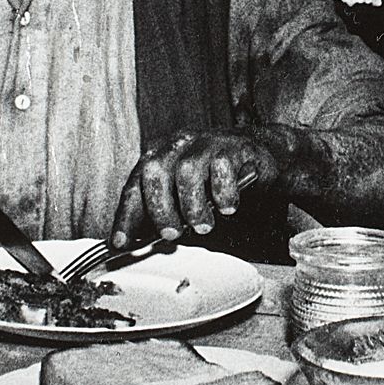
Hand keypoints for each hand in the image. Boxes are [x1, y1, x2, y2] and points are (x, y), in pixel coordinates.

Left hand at [112, 130, 278, 246]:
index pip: (135, 184)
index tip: (121, 243)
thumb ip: (164, 215)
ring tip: (204, 225)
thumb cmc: (218, 182)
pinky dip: (223, 194)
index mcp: (161, 155)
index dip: (126, 215)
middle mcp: (179, 144)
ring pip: (187, 170)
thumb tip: (137, 242)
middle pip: (155, 171)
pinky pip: (222, 168)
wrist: (262, 159)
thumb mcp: (186, 200)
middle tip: (171, 234)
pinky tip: (228, 207)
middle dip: (160, 209)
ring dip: (193, 206)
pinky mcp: (234, 146)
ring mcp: (207, 141)